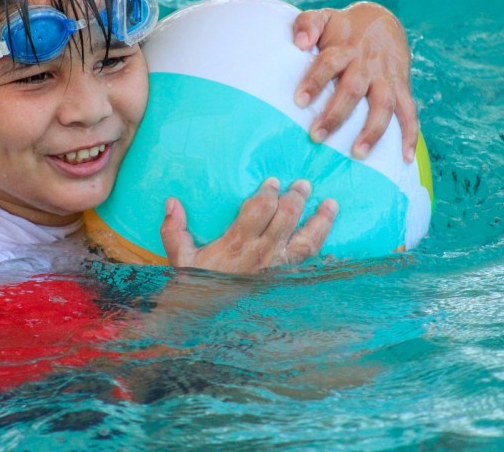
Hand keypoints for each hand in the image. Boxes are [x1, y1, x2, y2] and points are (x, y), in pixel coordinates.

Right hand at [160, 178, 336, 273]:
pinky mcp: (286, 281)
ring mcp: (278, 268)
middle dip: (297, 198)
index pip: (260, 209)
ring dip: (320, 221)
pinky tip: (329, 240)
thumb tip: (172, 202)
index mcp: (237, 244)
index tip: (273, 182)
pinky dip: (322, 250)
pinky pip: (309, 262)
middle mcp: (262, 254)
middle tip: (304, 184)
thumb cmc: (196, 287)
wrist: (207, 322)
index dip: (269, 193)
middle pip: (287, 218)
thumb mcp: (180, 258)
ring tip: (331, 204)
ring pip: (306, 240)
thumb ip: (174, 229)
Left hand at [292, 2, 418, 162]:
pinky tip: (405, 158)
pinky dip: (411, 136)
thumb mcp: (323, 18)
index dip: (315, 80)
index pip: (328, 63)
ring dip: (372, 131)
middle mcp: (367, 64)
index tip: (299, 101)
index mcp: (344, 48)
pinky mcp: (402, 88)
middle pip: (353, 89)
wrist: (383, 22)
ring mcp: (386, 77)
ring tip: (357, 154)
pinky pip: (410, 113)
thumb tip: (301, 42)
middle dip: (336, 115)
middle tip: (316, 136)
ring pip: (383, 105)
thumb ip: (307, 25)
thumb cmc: (342, 28)